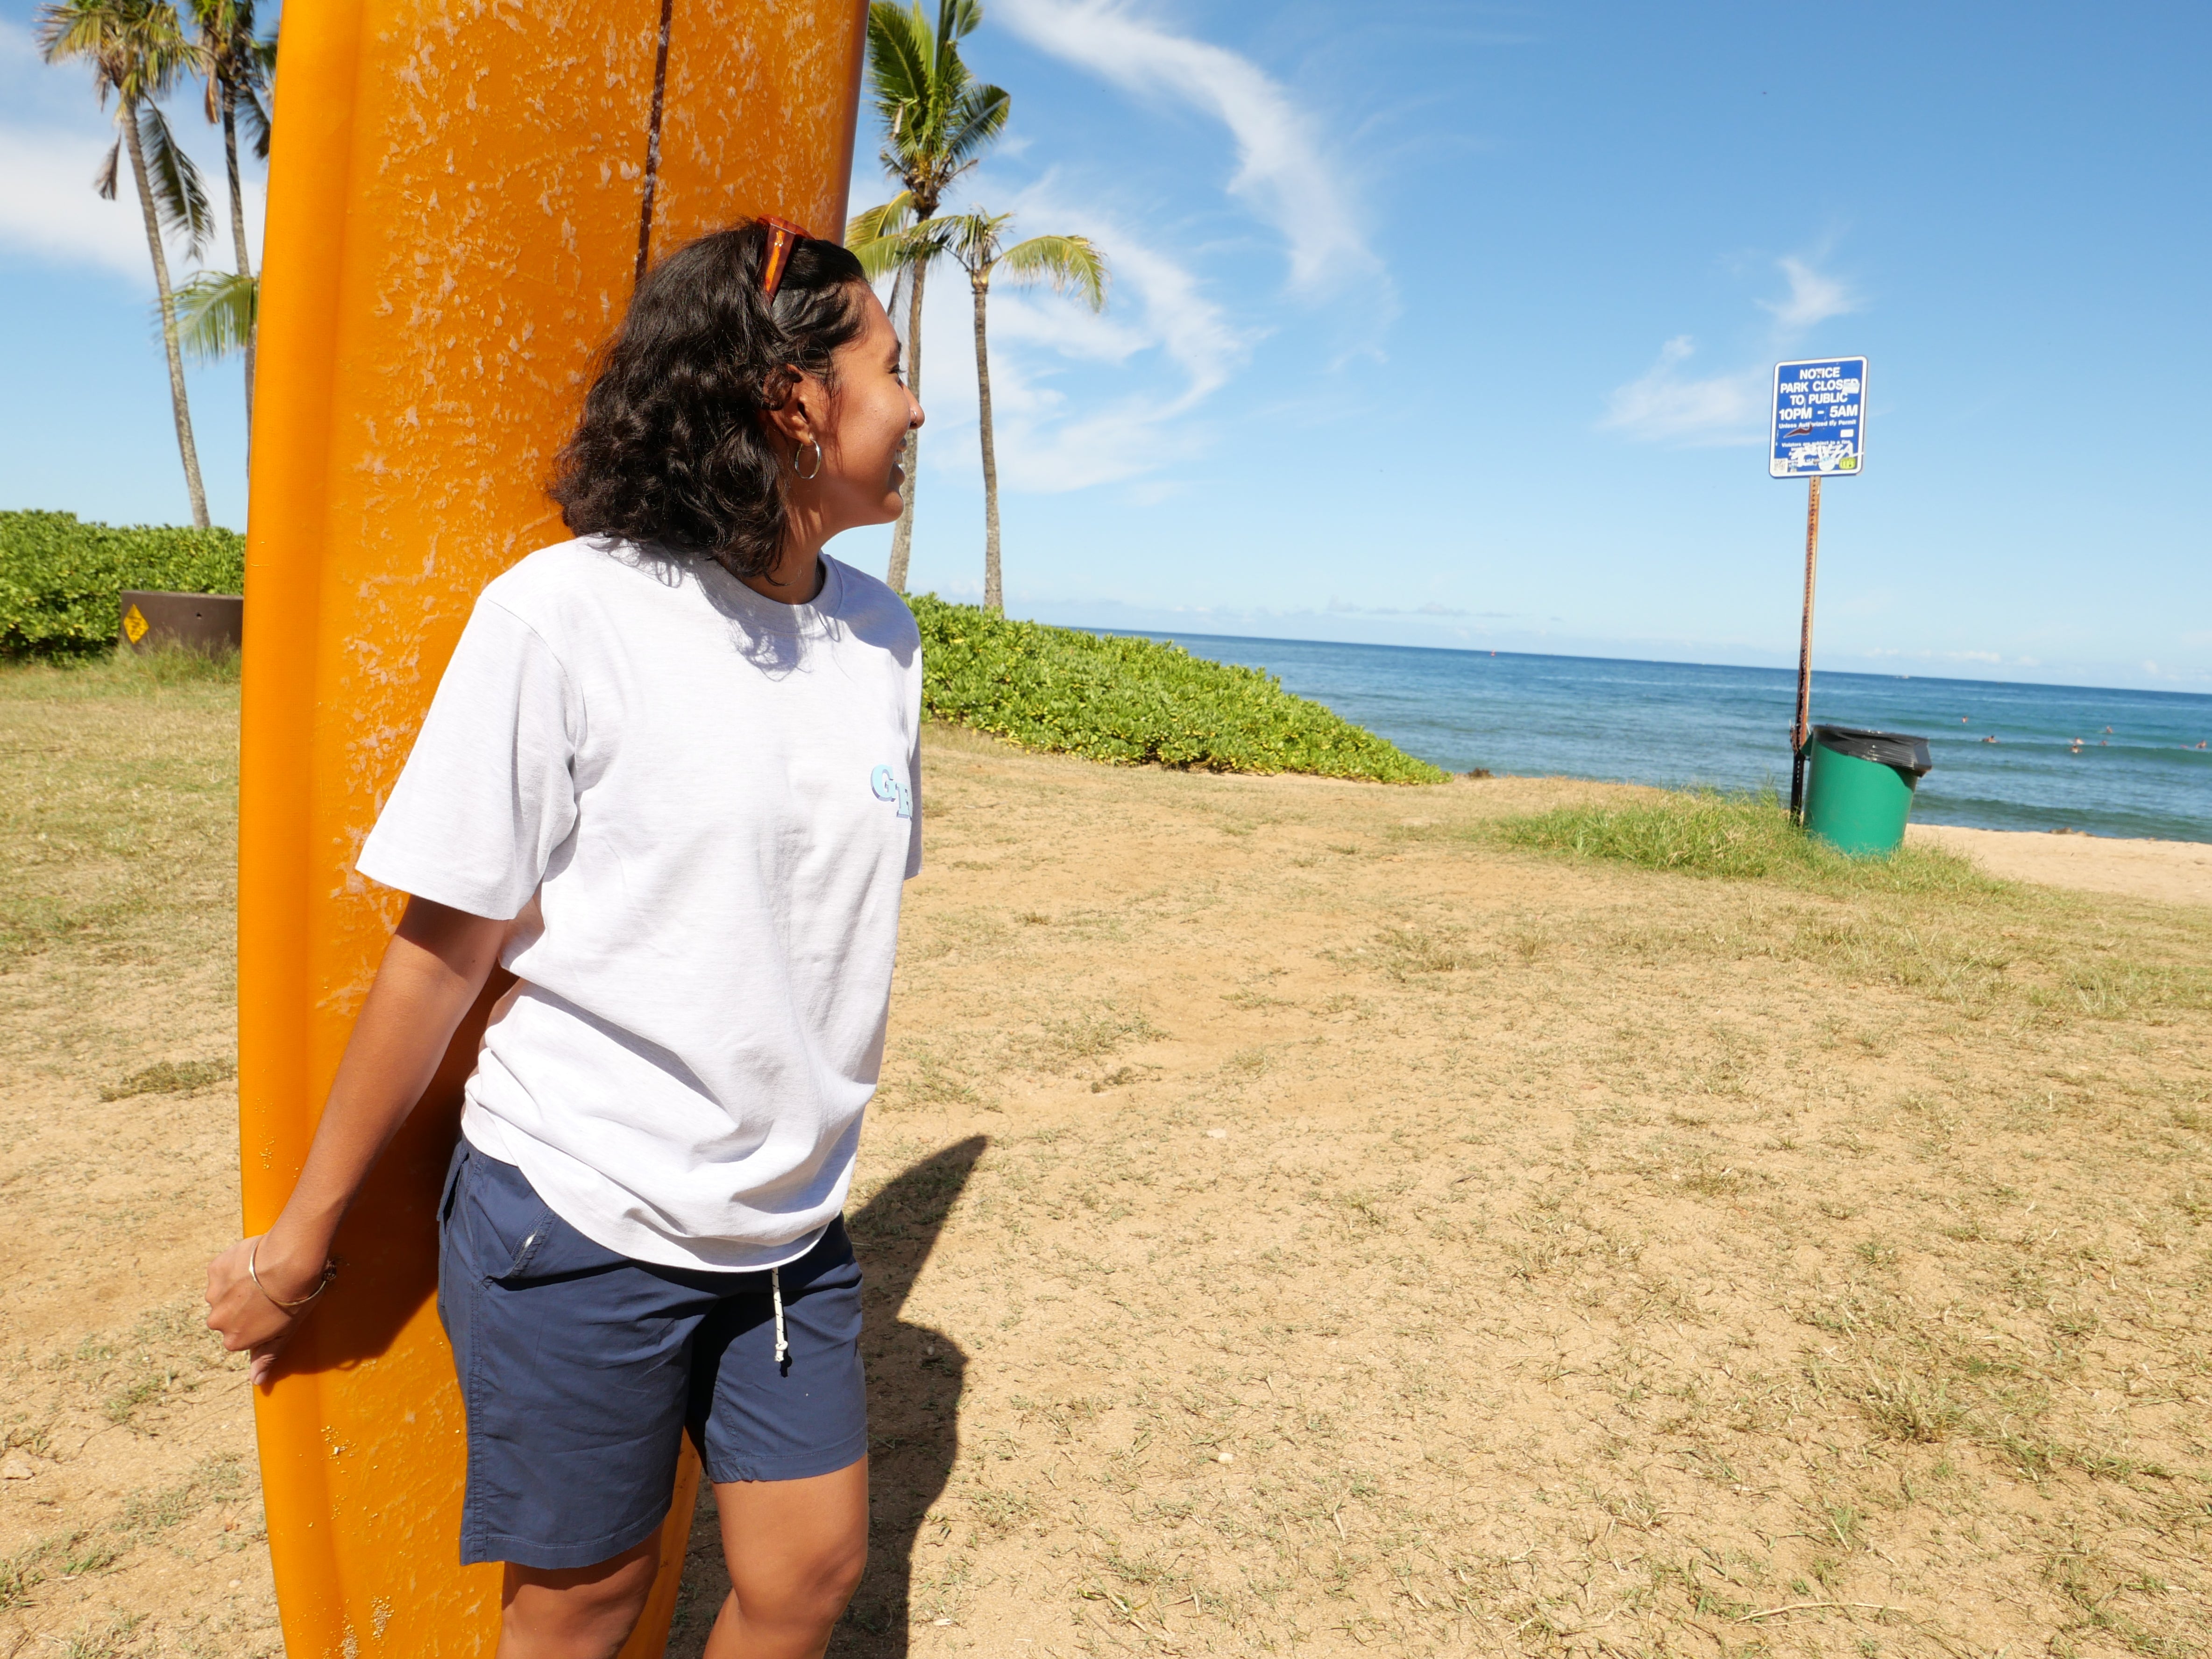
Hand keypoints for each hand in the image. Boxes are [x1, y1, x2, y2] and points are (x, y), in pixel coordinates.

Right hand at [205, 1234, 321, 1386]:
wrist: (290, 1262)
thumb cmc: (294, 1300)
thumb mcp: (285, 1333)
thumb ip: (267, 1357)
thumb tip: (256, 1381)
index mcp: (234, 1340)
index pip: (241, 1335)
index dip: (257, 1321)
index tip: (271, 1310)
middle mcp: (217, 1321)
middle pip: (228, 1315)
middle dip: (243, 1305)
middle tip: (267, 1292)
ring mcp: (213, 1295)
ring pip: (223, 1293)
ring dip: (238, 1285)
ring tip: (263, 1275)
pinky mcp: (214, 1271)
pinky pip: (222, 1271)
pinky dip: (235, 1267)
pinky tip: (254, 1262)